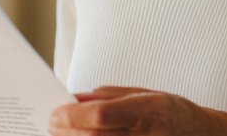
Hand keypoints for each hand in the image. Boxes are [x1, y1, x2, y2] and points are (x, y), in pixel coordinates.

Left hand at [48, 87, 226, 135]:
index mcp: (148, 111)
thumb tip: (76, 97)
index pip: (100, 116)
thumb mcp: (145, 94)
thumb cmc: (175, 114)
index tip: (55, 111)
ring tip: (61, 133)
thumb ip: (110, 97)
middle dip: (66, 131)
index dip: (73, 115)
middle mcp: (145, 135)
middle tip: (51, 123)